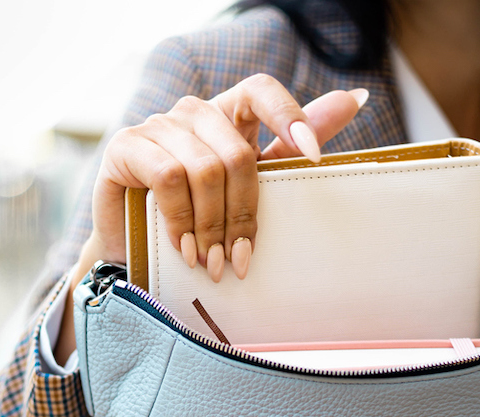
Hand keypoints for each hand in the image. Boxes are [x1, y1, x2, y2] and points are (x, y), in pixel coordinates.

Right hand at [56, 75, 366, 361]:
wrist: (135, 255)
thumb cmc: (197, 222)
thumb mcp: (250, 188)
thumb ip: (290, 148)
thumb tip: (354, 99)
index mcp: (227, 116)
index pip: (261, 90)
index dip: (289, 116)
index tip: (314, 158)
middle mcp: (191, 113)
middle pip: (237, 152)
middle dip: (243, 215)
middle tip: (240, 260)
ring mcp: (156, 126)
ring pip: (205, 168)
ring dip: (212, 227)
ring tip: (212, 263)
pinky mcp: (125, 147)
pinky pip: (167, 175)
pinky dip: (181, 219)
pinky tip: (184, 249)